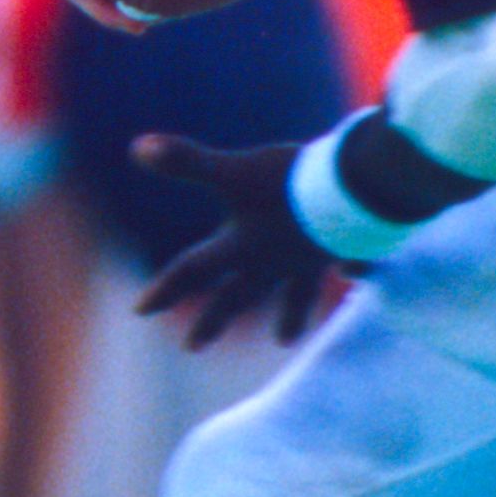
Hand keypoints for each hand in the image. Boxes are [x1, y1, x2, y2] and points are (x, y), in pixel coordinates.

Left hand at [127, 134, 345, 347]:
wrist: (358, 189)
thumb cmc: (292, 182)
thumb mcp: (235, 171)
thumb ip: (187, 161)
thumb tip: (137, 148)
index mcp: (243, 246)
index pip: (194, 270)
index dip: (165, 288)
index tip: (140, 311)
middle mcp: (273, 261)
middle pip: (237, 296)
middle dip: (213, 320)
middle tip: (191, 347)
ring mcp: (310, 258)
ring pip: (294, 295)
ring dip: (287, 317)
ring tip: (283, 341)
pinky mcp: (344, 246)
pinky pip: (342, 266)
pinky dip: (346, 272)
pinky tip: (352, 274)